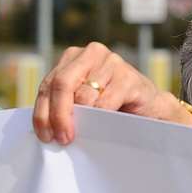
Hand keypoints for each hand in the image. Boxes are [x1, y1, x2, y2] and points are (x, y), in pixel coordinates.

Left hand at [33, 42, 188, 144]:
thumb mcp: (81, 102)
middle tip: (61, 139)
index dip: (43, 112)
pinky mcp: (129, 77)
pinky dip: (100, 118)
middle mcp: (91, 54)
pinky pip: (106, 102)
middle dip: (57, 115)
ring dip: (81, 119)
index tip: (45, 136)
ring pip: (84, 95)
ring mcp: (112, 62)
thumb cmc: (110, 106)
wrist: (148, 108)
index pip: (48, 84)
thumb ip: (63, 105)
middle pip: (62, 84)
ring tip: (83, 135)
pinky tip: (101, 127)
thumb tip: (45, 128)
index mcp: (73, 57)